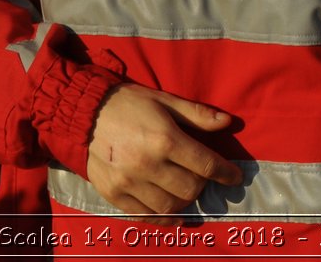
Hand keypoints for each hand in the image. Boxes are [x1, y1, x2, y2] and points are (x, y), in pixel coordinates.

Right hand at [86, 84, 241, 222]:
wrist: (85, 112)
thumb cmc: (130, 103)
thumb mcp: (165, 101)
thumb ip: (197, 115)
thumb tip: (228, 123)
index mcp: (165, 139)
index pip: (206, 165)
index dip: (225, 173)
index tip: (235, 177)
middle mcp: (148, 164)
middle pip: (190, 189)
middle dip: (202, 184)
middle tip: (200, 175)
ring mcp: (129, 183)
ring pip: (170, 206)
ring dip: (184, 200)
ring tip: (184, 188)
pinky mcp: (113, 194)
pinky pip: (145, 216)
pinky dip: (163, 219)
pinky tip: (173, 216)